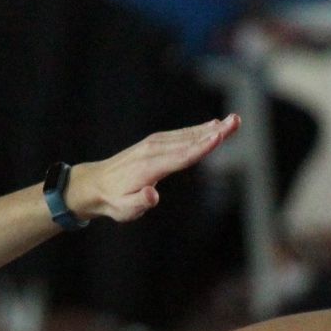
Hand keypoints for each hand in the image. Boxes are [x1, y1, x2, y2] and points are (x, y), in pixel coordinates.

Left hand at [66, 115, 239, 222]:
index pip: (181, 156)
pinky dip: (198, 130)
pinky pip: (181, 134)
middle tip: (235, 122)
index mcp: (150, 167)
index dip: (201, 147)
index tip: (218, 136)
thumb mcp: (124, 209)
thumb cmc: (113, 201)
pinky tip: (213, 126)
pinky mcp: (155, 142)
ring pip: (187, 135)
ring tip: (233, 121)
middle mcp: (153, 151)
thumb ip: (139, 202)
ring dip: (211, 128)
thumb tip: (153, 194)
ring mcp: (154, 144)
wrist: (95, 183)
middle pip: (189, 141)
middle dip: (214, 132)